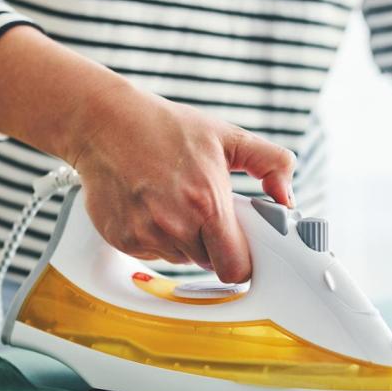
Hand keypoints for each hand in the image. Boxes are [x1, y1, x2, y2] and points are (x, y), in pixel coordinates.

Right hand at [0, 26, 294, 282]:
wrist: (104, 123)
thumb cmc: (164, 128)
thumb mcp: (227, 136)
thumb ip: (270, 164)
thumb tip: (287, 196)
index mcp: (207, 203)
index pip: (236, 267)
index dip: (242, 260)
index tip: (242, 247)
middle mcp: (175, 224)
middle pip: (209, 263)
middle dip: (213, 244)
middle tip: (205, 211)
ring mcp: (145, 235)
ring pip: (180, 258)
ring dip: (184, 240)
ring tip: (174, 201)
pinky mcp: (122, 239)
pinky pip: (151, 254)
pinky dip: (155, 237)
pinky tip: (151, 205)